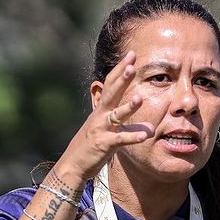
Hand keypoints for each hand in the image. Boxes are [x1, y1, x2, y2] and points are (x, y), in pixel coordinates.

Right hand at [56, 50, 146, 180]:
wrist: (73, 165)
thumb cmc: (90, 145)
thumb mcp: (104, 127)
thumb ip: (121, 118)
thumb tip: (138, 112)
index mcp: (101, 109)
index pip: (111, 84)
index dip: (120, 69)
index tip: (131, 54)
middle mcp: (100, 115)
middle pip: (112, 92)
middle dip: (122, 77)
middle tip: (132, 63)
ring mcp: (101, 129)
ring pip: (116, 115)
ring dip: (128, 106)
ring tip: (140, 97)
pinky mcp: (104, 144)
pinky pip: (120, 139)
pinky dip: (132, 136)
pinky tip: (146, 135)